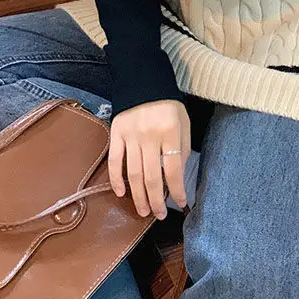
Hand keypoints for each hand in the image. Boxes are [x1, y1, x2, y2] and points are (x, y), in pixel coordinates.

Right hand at [108, 99, 190, 219]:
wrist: (145, 82)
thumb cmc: (169, 106)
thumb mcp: (184, 124)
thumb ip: (181, 150)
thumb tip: (176, 179)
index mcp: (170, 132)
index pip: (174, 169)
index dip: (177, 191)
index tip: (180, 204)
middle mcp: (149, 136)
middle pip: (152, 177)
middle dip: (156, 200)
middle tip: (159, 215)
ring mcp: (130, 136)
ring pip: (133, 174)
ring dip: (138, 196)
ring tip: (143, 211)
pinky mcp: (116, 134)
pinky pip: (114, 161)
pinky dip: (116, 179)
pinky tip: (121, 193)